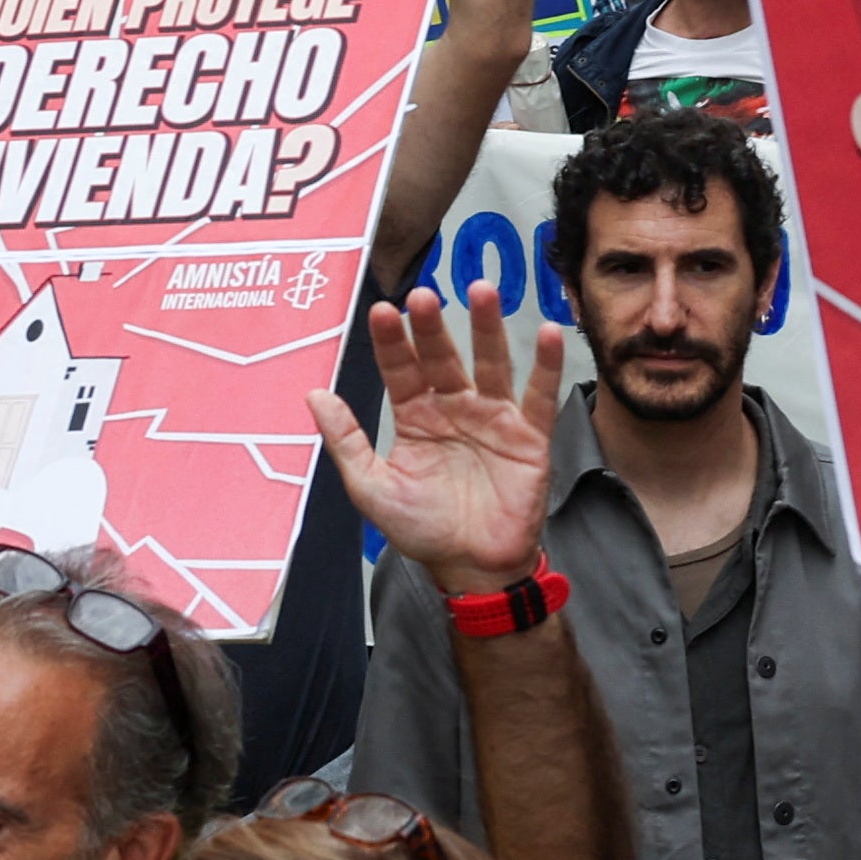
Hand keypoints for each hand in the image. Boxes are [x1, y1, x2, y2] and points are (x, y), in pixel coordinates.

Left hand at [314, 291, 567, 590]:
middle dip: (434, 328)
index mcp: (416, 417)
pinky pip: (538, 396)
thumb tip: (313, 395)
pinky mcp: (529, 436)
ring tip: (482, 292)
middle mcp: (454, 408)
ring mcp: (493, 418)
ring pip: (491, 363)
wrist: (472, 568)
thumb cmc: (422, 529)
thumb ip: (345, 441)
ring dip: (487, 327)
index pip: (402, 369)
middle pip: (444, 357)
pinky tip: (547, 333)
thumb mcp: (372, 488)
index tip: (382, 311)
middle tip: (424, 296)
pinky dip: (545, 365)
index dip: (392, 342)